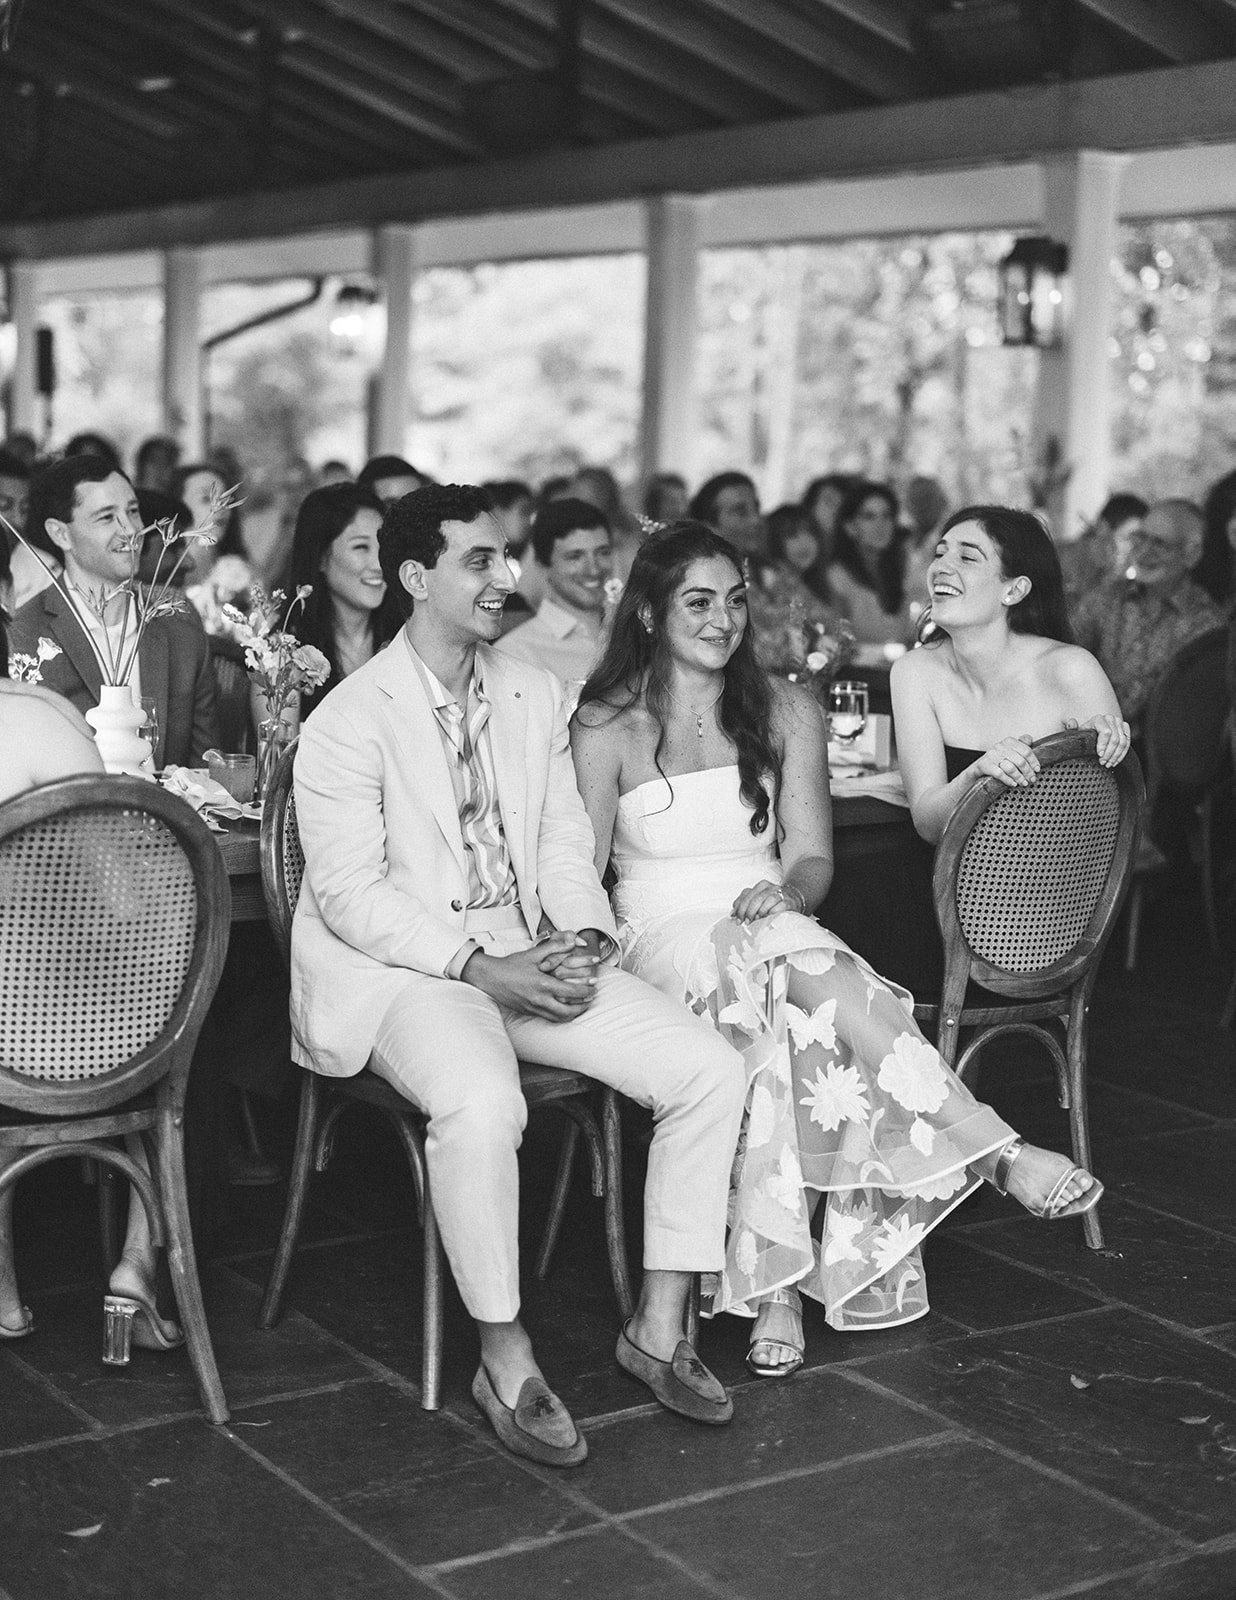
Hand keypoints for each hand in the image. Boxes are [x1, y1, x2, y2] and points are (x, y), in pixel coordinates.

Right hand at [462, 932, 598, 1020]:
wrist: (490, 978)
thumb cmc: (512, 965)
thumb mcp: (533, 953)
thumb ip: (555, 947)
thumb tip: (574, 941)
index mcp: (543, 984)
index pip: (572, 991)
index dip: (586, 989)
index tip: (594, 985)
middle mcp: (540, 999)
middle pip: (569, 1011)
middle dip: (583, 1006)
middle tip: (591, 998)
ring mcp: (534, 1008)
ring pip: (560, 1018)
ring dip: (574, 1013)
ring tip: (581, 1005)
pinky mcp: (529, 1012)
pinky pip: (550, 1018)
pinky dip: (561, 1015)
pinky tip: (565, 1009)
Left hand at [731, 880, 804, 922]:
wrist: (795, 900)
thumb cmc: (773, 903)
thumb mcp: (758, 901)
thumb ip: (745, 904)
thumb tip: (732, 914)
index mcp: (761, 885)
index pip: (746, 894)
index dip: (740, 907)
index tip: (737, 919)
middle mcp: (770, 887)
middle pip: (755, 898)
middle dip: (748, 911)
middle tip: (746, 922)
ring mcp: (780, 894)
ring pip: (766, 900)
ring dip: (759, 912)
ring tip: (756, 920)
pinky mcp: (788, 902)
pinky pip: (778, 906)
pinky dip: (771, 913)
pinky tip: (767, 918)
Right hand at [975, 735, 1038, 787]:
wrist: (980, 766)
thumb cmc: (998, 759)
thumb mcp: (1010, 750)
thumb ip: (1020, 744)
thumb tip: (1030, 739)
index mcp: (1009, 741)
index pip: (1026, 750)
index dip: (1033, 761)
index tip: (1037, 770)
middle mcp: (1000, 746)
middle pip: (1020, 760)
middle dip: (1028, 772)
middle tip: (1032, 779)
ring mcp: (992, 755)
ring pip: (1011, 768)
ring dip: (1019, 777)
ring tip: (1023, 783)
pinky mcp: (985, 765)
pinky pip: (1000, 774)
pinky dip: (1008, 780)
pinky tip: (1013, 784)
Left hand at [1064, 714, 1129, 766]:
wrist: (1093, 731)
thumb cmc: (1084, 734)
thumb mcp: (1077, 733)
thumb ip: (1072, 728)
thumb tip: (1071, 722)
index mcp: (1098, 719)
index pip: (1106, 732)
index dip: (1103, 745)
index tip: (1099, 755)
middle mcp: (1110, 718)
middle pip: (1115, 739)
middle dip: (1109, 753)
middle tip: (1103, 763)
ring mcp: (1119, 722)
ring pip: (1122, 742)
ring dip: (1116, 755)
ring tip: (1108, 764)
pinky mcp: (1125, 728)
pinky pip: (1127, 742)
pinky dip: (1122, 754)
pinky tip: (1115, 761)